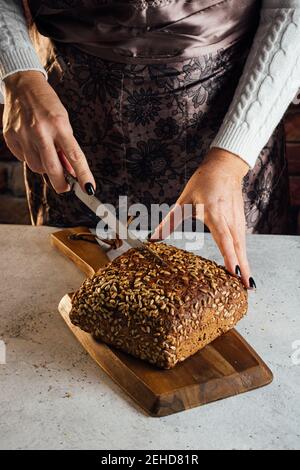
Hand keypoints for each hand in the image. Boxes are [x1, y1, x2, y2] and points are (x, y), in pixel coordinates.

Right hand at [2, 71, 94, 193]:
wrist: (22, 86)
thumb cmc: (47, 105)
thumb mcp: (63, 122)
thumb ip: (66, 148)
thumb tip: (71, 172)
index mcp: (59, 124)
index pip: (74, 156)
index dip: (83, 175)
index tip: (89, 189)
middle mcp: (40, 130)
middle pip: (52, 168)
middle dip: (61, 184)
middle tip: (66, 187)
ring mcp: (23, 134)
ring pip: (37, 167)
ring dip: (45, 167)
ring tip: (47, 153)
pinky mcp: (10, 137)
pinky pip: (24, 159)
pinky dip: (32, 158)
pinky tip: (33, 146)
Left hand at [151, 148, 254, 288]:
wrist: (224, 167)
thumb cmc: (202, 182)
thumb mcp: (182, 201)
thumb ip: (169, 222)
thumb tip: (153, 239)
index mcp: (214, 213)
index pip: (224, 238)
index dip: (229, 256)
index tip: (235, 271)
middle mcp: (229, 219)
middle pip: (238, 247)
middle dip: (243, 268)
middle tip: (247, 288)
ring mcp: (237, 220)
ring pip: (242, 246)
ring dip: (246, 265)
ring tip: (248, 285)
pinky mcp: (240, 221)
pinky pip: (243, 242)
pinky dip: (244, 256)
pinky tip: (244, 269)